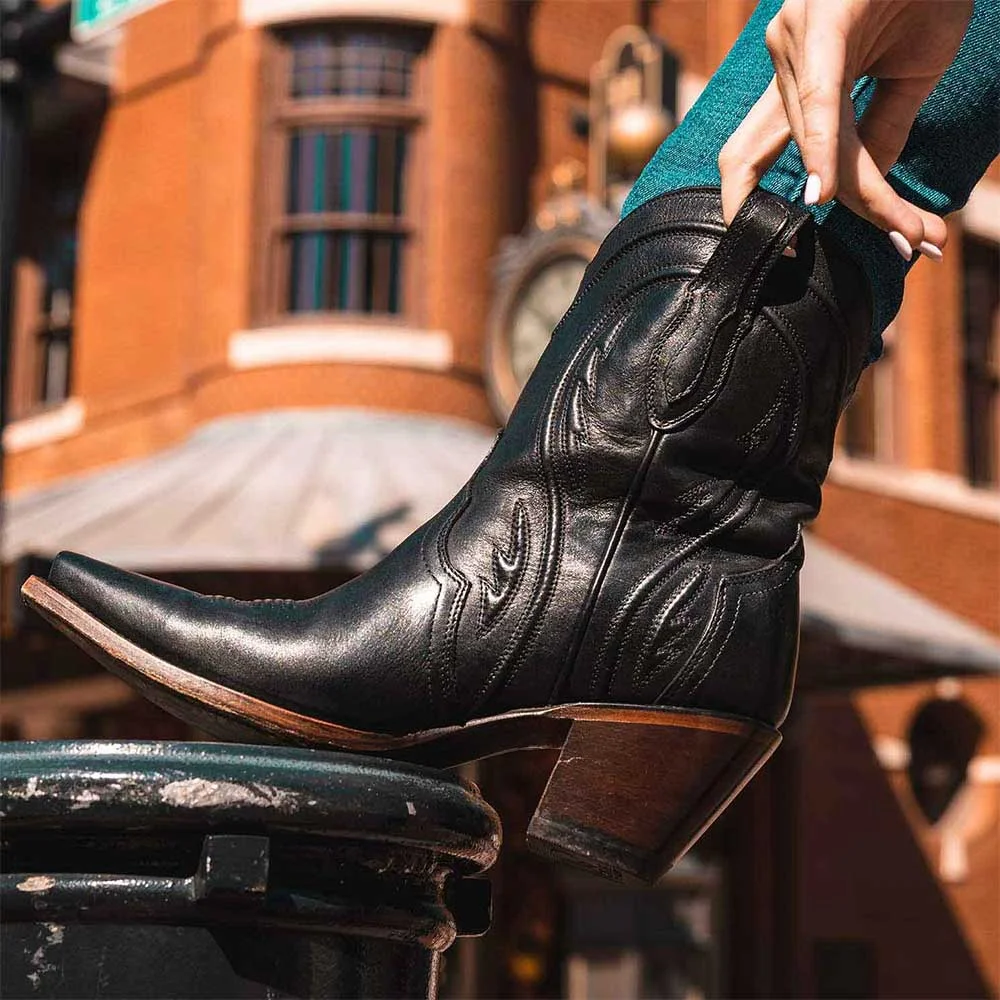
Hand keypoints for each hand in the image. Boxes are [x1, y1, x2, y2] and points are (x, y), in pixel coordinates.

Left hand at [718, 0, 972, 258]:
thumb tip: (857, 194)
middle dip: (816, 219)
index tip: (891, 242)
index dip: (832, 208)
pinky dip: (824, 152)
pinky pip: (818, 103)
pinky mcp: (818, 22)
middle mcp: (782, 65)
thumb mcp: (910, 72)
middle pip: (772, 165)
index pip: (796, 163)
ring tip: (913, 230)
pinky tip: (830, 194)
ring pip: (817, 146)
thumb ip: (880, 132)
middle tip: (885, 251)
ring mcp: (791, 43)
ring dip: (867, 195)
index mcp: (796, 82)